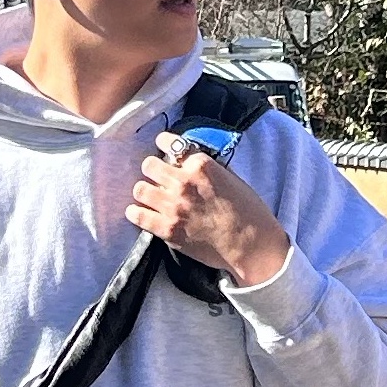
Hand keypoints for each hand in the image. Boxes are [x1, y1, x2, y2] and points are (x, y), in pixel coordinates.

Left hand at [128, 134, 291, 288]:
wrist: (250, 244)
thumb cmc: (247, 211)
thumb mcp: (230, 177)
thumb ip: (206, 168)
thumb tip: (187, 162)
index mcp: (201, 165)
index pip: (169, 142)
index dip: (163, 145)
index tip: (163, 149)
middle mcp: (183, 181)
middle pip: (148, 165)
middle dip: (153, 171)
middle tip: (158, 179)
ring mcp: (172, 206)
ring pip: (139, 188)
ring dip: (145, 192)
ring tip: (152, 198)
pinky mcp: (166, 229)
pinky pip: (136, 214)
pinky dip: (136, 213)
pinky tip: (142, 213)